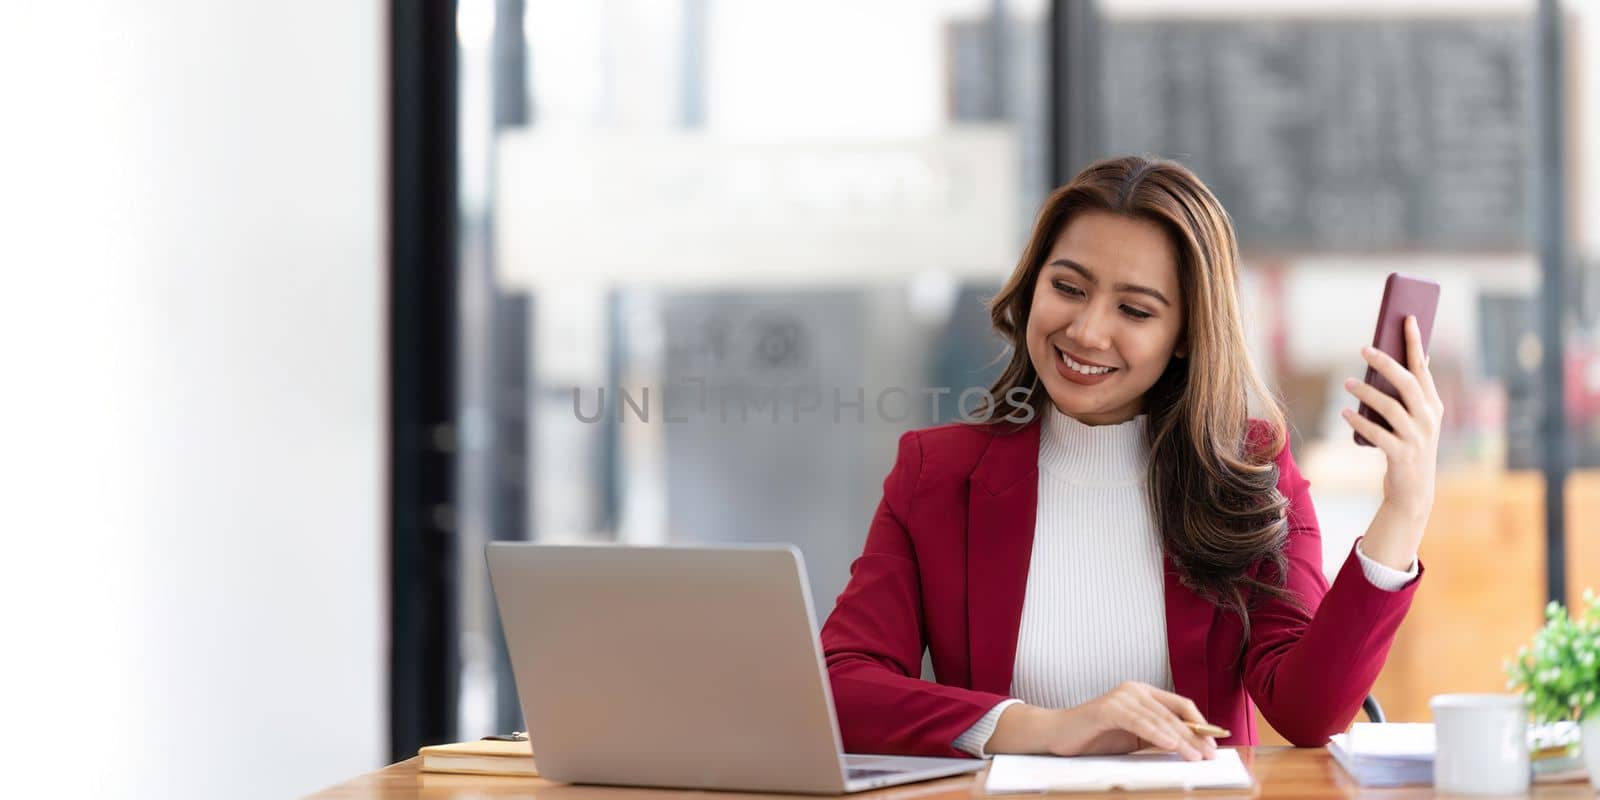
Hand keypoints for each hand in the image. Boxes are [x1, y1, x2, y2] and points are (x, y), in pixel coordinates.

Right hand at [994, 682, 1216, 760]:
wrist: (1058, 735)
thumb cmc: (1095, 737)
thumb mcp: (1134, 738)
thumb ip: (1158, 737)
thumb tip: (1190, 747)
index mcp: (1143, 693)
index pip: (1180, 704)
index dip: (1200, 723)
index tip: (1214, 743)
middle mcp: (1134, 690)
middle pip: (1173, 713)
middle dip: (1195, 735)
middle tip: (1209, 754)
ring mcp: (1121, 697)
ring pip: (1159, 718)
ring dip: (1181, 739)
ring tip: (1195, 756)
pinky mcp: (1108, 708)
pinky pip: (1139, 722)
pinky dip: (1157, 734)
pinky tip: (1171, 745)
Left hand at [1340, 315, 1443, 563]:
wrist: (1414, 490)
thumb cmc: (1408, 446)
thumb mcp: (1415, 419)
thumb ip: (1410, 392)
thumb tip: (1403, 358)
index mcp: (1434, 405)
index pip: (1424, 368)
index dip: (1415, 343)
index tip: (1407, 318)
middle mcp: (1429, 419)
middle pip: (1408, 383)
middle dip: (1387, 363)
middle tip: (1364, 348)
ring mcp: (1417, 438)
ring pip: (1391, 407)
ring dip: (1366, 393)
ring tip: (1347, 382)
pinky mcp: (1401, 455)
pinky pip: (1378, 434)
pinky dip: (1359, 421)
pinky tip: (1344, 412)